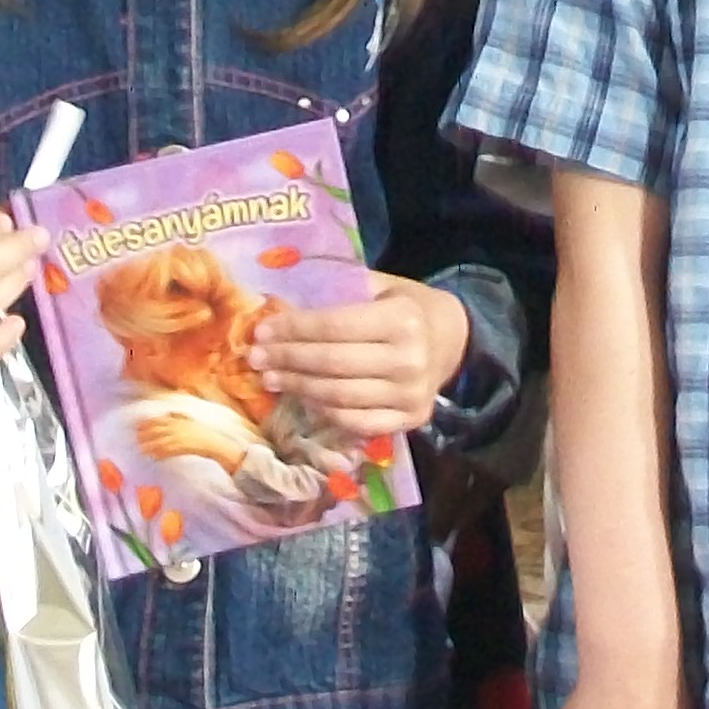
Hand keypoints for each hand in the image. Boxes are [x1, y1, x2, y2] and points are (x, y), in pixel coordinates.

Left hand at [134, 406, 257, 468]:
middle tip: (136, 436)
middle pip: (165, 427)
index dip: (152, 421)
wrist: (232, 452)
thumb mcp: (199, 427)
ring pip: (168, 438)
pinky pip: (175, 449)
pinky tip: (154, 456)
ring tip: (142, 448)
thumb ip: (185, 418)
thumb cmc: (215, 442)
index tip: (139, 424)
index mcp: (190, 420)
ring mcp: (192, 436)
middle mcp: (190, 426)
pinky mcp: (194, 447)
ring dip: (153, 443)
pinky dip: (163, 452)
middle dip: (149, 431)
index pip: (167, 418)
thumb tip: (171, 412)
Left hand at [249, 274, 472, 437]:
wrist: (453, 340)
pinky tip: (303, 399)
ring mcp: (411, 394)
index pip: (335, 327)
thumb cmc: (407, 307)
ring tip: (270, 379)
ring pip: (340, 396)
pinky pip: (357, 422)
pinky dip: (325, 412)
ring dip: (298, 388)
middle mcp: (409, 359)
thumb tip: (279, 300)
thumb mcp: (382, 285)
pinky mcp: (411, 419)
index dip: (294, 330)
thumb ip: (340, 290)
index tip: (261, 330)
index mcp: (402, 319)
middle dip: (287, 360)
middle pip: (332, 364)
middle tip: (254, 357)